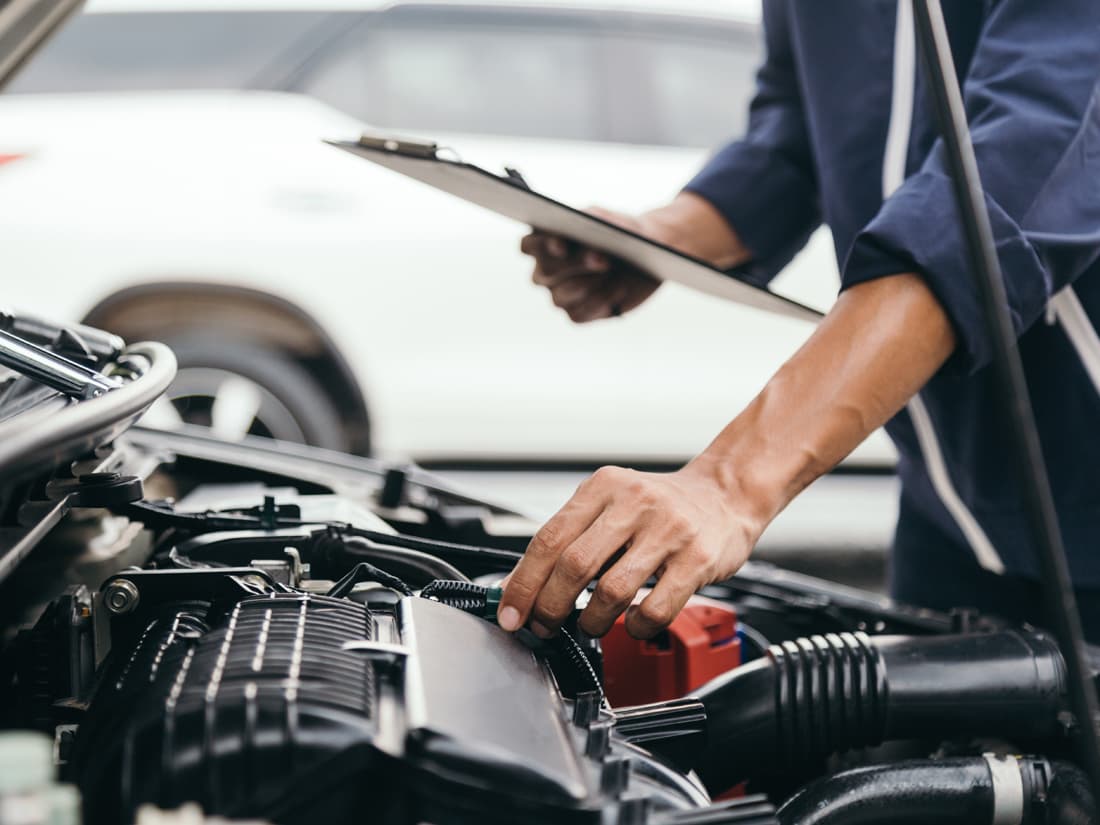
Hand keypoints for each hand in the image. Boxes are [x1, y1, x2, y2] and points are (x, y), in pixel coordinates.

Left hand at [496, 461, 764, 639]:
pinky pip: (655, 608)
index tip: (510, 612)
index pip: (549, 538)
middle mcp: (635, 502)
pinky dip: (636, 627)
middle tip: (543, 626)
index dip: (523, 582)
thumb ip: (570, 538)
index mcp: (604, 487)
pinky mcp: (698, 559)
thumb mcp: (611, 504)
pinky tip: (632, 622)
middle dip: (549, 606)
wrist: (726, 494)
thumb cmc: (661, 506)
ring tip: (590, 625)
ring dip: (592, 621)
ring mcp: (668, 530)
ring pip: (611, 590)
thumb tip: (520, 585)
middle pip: (573, 565)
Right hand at [521, 206, 660, 322]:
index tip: (562, 246)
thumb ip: (596, 217)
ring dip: (590, 283)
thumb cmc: (623, 231)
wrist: (648, 255)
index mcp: (547, 241)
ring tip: (613, 272)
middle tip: (602, 259)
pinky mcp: (577, 313)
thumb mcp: (613, 219)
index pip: (529, 245)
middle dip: (574, 265)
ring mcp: (560, 294)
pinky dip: (602, 300)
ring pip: (560, 296)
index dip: (540, 246)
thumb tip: (588, 222)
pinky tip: (620, 288)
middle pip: (545, 272)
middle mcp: (546, 271)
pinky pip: (579, 313)